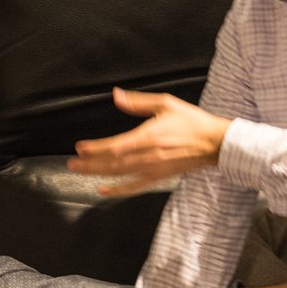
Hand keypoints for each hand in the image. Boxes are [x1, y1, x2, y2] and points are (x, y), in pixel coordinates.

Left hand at [68, 88, 230, 194]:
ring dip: (97, 174)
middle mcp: (148, 155)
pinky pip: (134, 187)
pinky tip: (103, 191)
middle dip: (90, 163)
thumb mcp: (165, 103)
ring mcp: (153, 169)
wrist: (214, 143)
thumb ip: (138, 102)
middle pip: (113, 163)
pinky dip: (117, 190)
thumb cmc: (191, 121)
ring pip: (120, 174)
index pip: (116, 145)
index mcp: (149, 136)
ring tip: (79, 171)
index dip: (96, 148)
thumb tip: (116, 96)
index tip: (81, 147)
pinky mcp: (159, 177)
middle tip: (72, 162)